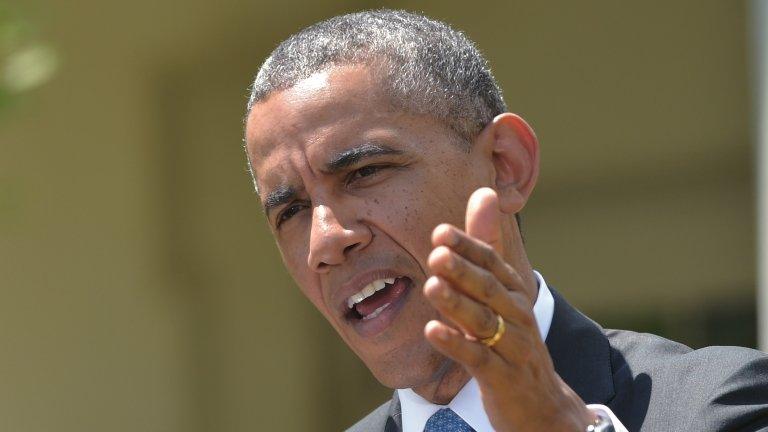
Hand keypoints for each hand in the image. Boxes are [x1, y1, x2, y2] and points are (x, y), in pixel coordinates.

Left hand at [423, 187, 593, 430]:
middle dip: (463, 270)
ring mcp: (512, 347)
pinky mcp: (502, 377)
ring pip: (484, 322)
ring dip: (457, 304)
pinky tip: (433, 332)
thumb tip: (484, 192)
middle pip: (489, 289)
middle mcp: (517, 315)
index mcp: (514, 292)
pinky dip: (456, 345)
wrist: (542, 403)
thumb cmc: (511, 339)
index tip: (440, 232)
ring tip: (431, 286)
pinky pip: (478, 359)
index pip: (491, 263)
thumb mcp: (499, 292)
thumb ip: (485, 245)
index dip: (468, 247)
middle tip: (436, 253)